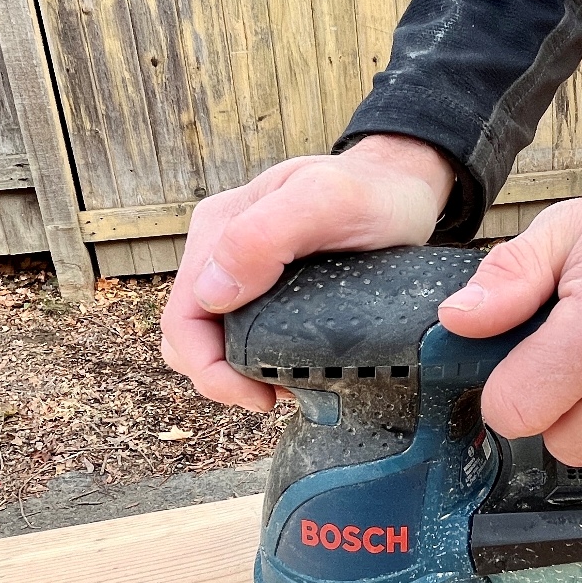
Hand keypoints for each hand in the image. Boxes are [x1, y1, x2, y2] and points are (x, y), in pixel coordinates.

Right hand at [160, 135, 454, 410]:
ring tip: (284, 385)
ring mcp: (237, 265)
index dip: (209, 370)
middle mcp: (218, 247)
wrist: (399, 185)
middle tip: (274, 398)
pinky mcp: (260, 282)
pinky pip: (237, 330)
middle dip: (219, 378)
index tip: (259, 396)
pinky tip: (290, 367)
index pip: (182, 319)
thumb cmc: (371, 192)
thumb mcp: (326, 202)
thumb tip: (214, 292)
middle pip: (188, 335)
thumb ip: (263, 237)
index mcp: (218, 228)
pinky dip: (253, 359)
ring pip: (209, 337)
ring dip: (233, 372)